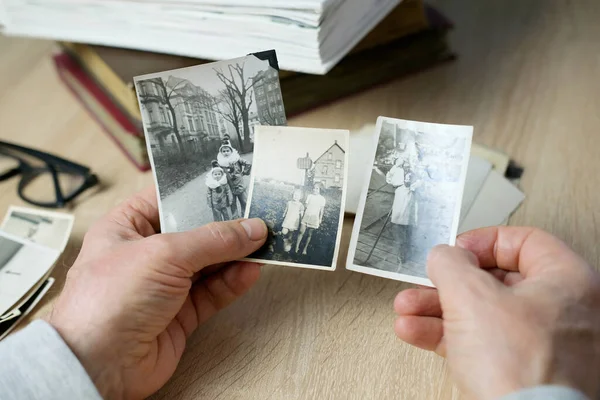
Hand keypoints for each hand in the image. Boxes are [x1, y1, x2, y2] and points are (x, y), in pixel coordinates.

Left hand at [46, 187, 266, 398]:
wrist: (99, 366)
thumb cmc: (108, 302)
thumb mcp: (164, 254)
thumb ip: (212, 240)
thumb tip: (250, 229)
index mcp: (127, 227)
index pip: (168, 200)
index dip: (200, 193)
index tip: (234, 187)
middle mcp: (145, 254)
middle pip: (195, 233)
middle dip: (227, 227)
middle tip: (258, 218)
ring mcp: (164, 285)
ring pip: (209, 264)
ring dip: (236, 255)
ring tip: (264, 244)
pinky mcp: (180, 314)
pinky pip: (213, 292)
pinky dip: (233, 282)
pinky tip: (250, 271)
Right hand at [393, 227, 599, 399]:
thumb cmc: (520, 368)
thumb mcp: (471, 296)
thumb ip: (451, 263)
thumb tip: (443, 255)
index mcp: (567, 281)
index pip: (525, 241)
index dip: (483, 241)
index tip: (456, 250)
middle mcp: (563, 310)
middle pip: (495, 281)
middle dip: (447, 283)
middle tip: (425, 282)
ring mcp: (545, 344)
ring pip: (482, 313)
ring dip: (437, 310)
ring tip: (407, 310)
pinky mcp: (525, 370)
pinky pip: (482, 342)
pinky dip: (448, 335)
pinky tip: (416, 332)